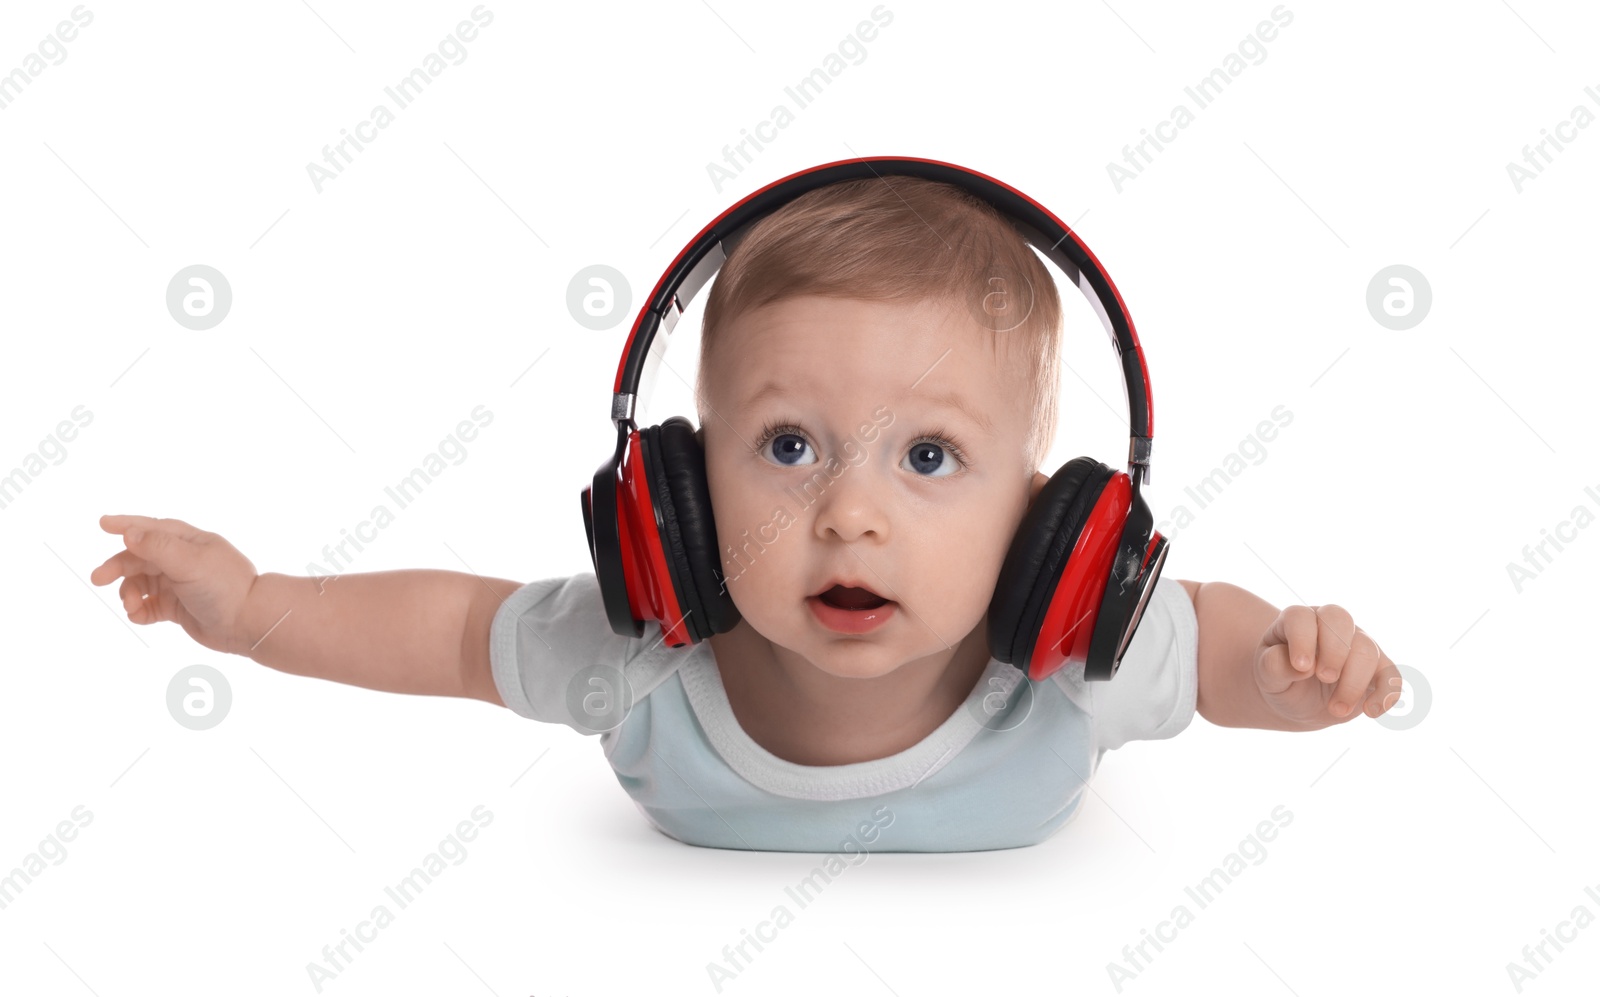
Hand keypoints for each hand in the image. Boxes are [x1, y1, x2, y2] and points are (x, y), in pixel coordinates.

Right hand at [89, 515, 259, 654]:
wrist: (249, 623)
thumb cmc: (224, 586)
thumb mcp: (189, 561)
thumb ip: (157, 547)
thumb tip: (129, 533)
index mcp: (188, 541)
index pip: (152, 528)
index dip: (126, 525)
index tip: (102, 524)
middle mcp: (183, 560)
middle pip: (139, 558)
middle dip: (118, 567)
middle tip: (98, 579)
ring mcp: (180, 584)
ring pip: (141, 583)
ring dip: (128, 592)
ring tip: (130, 605)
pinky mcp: (178, 607)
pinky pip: (149, 605)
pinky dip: (139, 610)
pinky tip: (139, 616)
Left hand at [1255, 603, 1401, 726]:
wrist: (1295, 700)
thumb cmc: (1279, 678)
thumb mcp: (1266, 674)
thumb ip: (1274, 665)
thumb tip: (1300, 666)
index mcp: (1298, 621)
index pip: (1301, 617)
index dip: (1303, 639)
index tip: (1300, 667)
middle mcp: (1330, 625)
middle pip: (1341, 620)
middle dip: (1335, 651)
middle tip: (1325, 678)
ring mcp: (1357, 644)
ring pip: (1367, 649)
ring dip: (1353, 682)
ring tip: (1335, 709)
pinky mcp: (1377, 669)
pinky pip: (1391, 675)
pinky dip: (1386, 693)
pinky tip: (1371, 712)